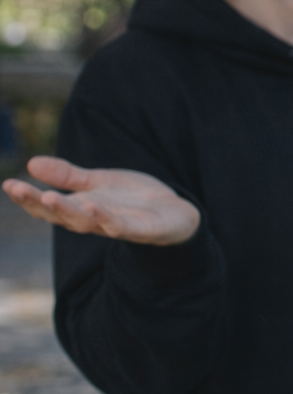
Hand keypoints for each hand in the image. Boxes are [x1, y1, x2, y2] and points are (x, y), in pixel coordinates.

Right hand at [2, 156, 200, 245]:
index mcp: (81, 209)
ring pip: (88, 223)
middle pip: (62, 216)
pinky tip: (94, 206)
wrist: (174, 213)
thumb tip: (31, 163)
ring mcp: (117, 227)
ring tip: (51, 197)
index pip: (49, 207)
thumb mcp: (98, 182)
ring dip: (69, 211)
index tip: (9, 184)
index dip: (28, 198)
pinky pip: (122, 227)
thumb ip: (68, 177)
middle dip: (40, 203)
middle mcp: (94, 221)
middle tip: (20, 189)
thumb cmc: (132, 199)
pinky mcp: (143, 230)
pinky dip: (107, 218)